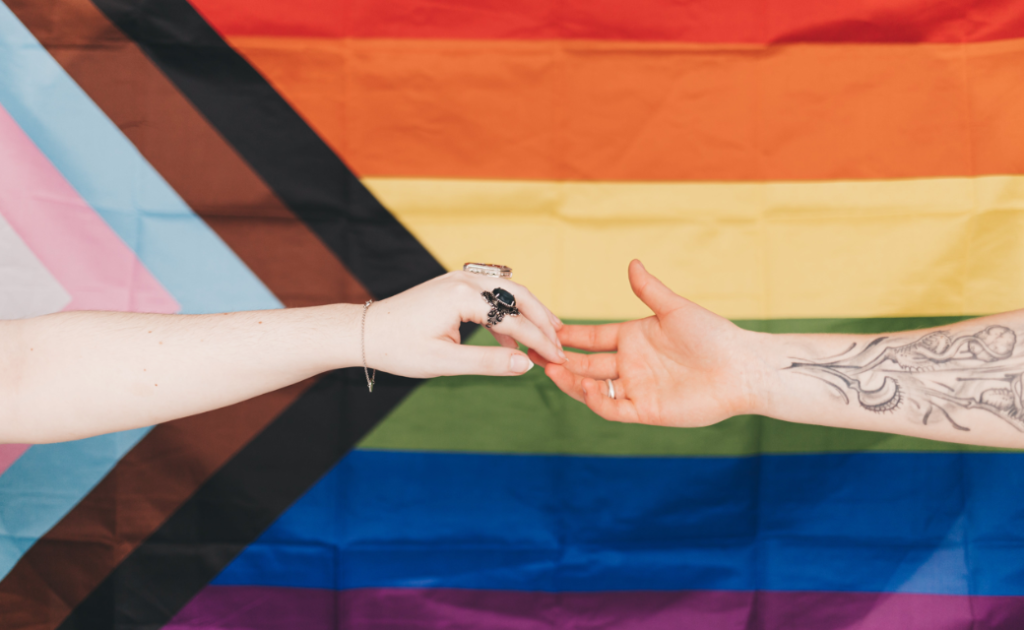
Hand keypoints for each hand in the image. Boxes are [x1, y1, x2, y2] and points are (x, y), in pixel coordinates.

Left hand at [367, 270, 565, 378]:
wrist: (366, 332)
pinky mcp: (454, 285)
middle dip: (543, 319)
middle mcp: (464, 280)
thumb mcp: (445, 362)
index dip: (539, 340)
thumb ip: (489, 362)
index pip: (514, 319)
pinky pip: (492, 294)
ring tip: (547, 336)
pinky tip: (513, 338)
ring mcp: (459, 279)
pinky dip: (507, 313)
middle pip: (518, 295)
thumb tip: (526, 365)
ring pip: (508, 291)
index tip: (558, 358)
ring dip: (528, 313)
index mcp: (462, 296)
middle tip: (561, 341)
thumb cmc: (399, 349)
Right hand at [532, 260, 764, 425]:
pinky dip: (595, 400)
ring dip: (571, 381)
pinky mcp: (646, 410)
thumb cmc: (714, 335)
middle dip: (560, 359)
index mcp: (634, 338)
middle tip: (535, 353)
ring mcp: (637, 388)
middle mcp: (631, 364)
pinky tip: (584, 388)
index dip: (568, 335)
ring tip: (551, 370)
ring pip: (593, 388)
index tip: (544, 329)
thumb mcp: (676, 310)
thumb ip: (649, 290)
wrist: (740, 368)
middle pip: (586, 364)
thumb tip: (632, 263)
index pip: (592, 338)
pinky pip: (613, 408)